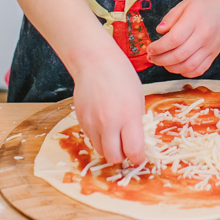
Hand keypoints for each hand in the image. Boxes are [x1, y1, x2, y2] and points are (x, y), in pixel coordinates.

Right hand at [72, 44, 145, 166]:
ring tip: (114, 134)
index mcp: (128, 116)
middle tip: (126, 147)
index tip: (139, 156)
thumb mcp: (138, 98)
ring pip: (100, 150)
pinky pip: (91, 139)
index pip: (133, 151)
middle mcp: (109, 122)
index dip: (138, 158)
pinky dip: (98, 137)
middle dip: (122, 156)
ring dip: (109, 148)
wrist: (96, 62)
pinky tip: (103, 124)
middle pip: (114, 157)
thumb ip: (136, 121)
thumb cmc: (121, 76)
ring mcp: (92, 122)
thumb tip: (136, 141)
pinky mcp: (81, 120)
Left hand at [147, 0, 219, 76]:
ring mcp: (210, 47)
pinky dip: (185, 72)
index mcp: (195, 20)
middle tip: (152, 58)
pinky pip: (198, 70)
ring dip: (171, 68)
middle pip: (179, 55)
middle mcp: (204, 35)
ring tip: (162, 62)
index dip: (159, 47)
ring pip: (188, 66)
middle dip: (161, 59)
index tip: (150, 48)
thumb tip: (159, 31)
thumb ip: (170, 18)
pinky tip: (177, 66)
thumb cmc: (204, 5)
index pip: (174, 39)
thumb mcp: (184, 4)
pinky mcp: (214, 55)